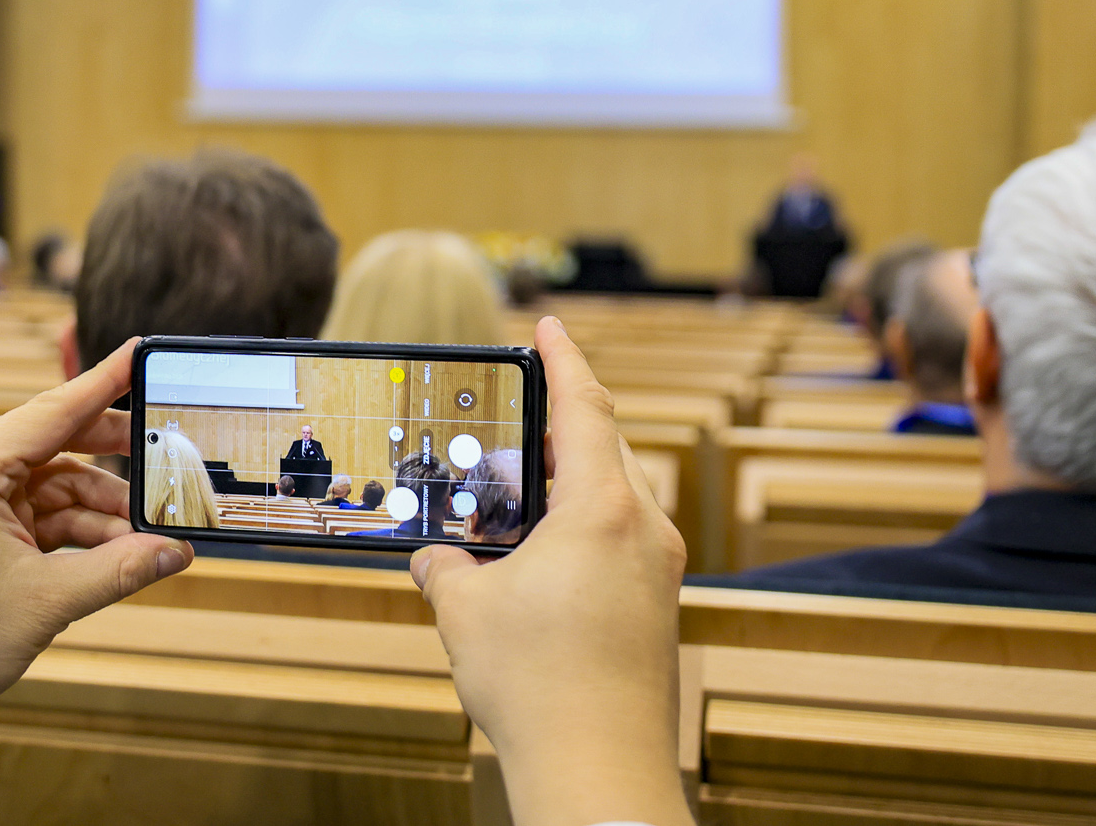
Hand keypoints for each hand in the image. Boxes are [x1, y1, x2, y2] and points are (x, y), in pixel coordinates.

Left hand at [0, 338, 191, 723]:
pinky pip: (28, 509)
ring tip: (143, 536)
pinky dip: (67, 528)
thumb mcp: (43, 604)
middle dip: (111, 459)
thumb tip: (176, 552)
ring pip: (46, 481)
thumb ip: (118, 570)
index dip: (105, 381)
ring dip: (95, 508)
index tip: (141, 350)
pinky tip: (111, 550)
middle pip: (53, 441)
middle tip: (167, 462)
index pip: (53, 410)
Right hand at [410, 317, 692, 825]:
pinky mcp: (658, 607)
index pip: (586, 407)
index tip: (548, 325)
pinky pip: (621, 540)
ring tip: (519, 488)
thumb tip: (436, 562)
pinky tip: (540, 554)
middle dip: (564, 423)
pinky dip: (583, 527)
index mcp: (604, 510)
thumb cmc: (540, 686)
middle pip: (608, 448)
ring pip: (616, 497)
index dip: (564, 358)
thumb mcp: (466, 614)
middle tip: (520, 409)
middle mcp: (644, 530)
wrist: (598, 771)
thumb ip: (446, 570)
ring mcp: (659, 570)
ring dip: (572, 480)